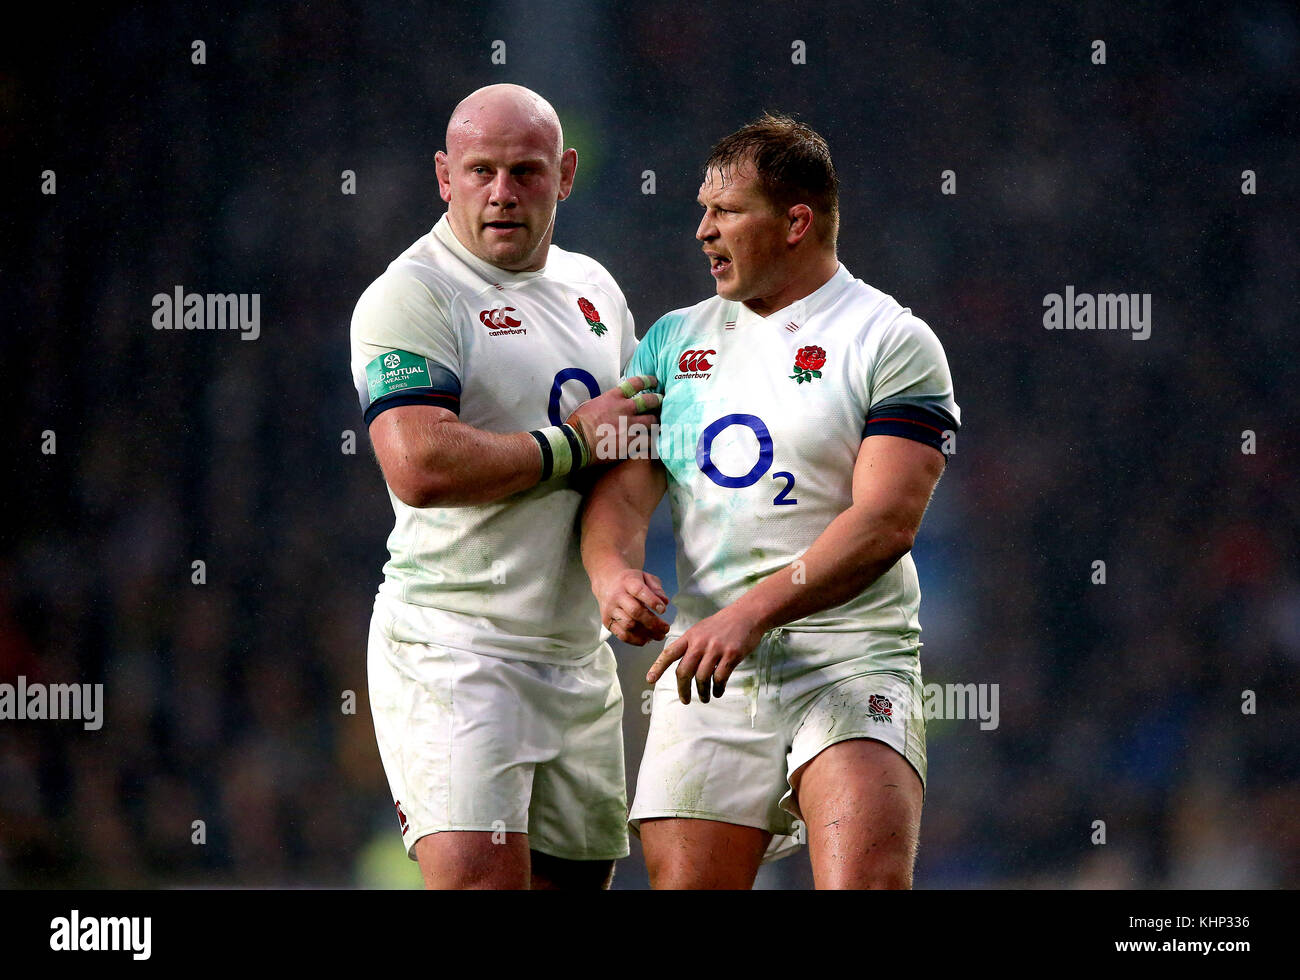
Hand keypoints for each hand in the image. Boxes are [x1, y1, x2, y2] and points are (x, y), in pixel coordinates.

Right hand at [567, 375, 660, 463]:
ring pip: (653, 422)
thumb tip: (608, 403)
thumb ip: (604, 403)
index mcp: (614, 398)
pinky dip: (652, 441)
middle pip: (650, 401)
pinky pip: (649, 441)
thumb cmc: (577, 425)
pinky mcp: (632, 443)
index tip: (654, 382)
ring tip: (660, 425)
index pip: (636, 383)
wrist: (576, 443)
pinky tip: (655, 442)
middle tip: (662, 402)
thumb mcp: (590, 405)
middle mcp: (625, 409)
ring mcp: (630, 426)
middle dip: (658, 400)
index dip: (648, 381)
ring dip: (656, 423)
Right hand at [594, 568, 670, 645]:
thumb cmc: (629, 582)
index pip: (639, 591)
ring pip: (628, 625)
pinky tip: (647, 638)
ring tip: (659, 635)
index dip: (652, 601)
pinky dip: (636, 640)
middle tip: (665, 628)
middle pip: (635, 611)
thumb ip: (656, 588)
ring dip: (647, 633)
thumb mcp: (645, 577)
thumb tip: (664, 602)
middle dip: (653, 622)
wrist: (607, 582)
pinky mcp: (607, 622)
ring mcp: (611, 610)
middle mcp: (617, 596)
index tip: (662, 610)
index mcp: (628, 582)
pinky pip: (622, 635)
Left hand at [646, 607, 765, 703]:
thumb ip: (691, 645)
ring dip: (702, 692)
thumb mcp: (701, 629)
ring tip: (704, 698)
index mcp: (690, 636)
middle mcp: (700, 643)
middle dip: (682, 689)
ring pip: (702, 678)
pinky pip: (720, 678)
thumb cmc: (723, 624)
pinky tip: (718, 691)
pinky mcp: (731, 655)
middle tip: (685, 700)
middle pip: (684, 671)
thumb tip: (683, 667)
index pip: (669, 653)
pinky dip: (718, 688)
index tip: (650, 680)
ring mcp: (716, 649)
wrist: (747, 614)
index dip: (658, 667)